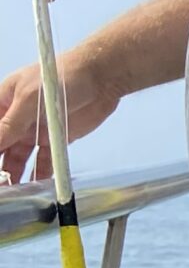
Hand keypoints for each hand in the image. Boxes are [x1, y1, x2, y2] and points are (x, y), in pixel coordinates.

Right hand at [0, 52, 121, 182]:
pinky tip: (33, 188)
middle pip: (1, 148)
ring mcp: (35, 131)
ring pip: (18, 159)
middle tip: (2, 186)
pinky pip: (42, 162)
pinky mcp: (55, 141)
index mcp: (3, 103)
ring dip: (14, 175)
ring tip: (11, 192)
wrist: (99, 77)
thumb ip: (10, 124)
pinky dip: (38, 175)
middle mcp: (16, 119)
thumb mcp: (29, 98)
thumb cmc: (62, 75)